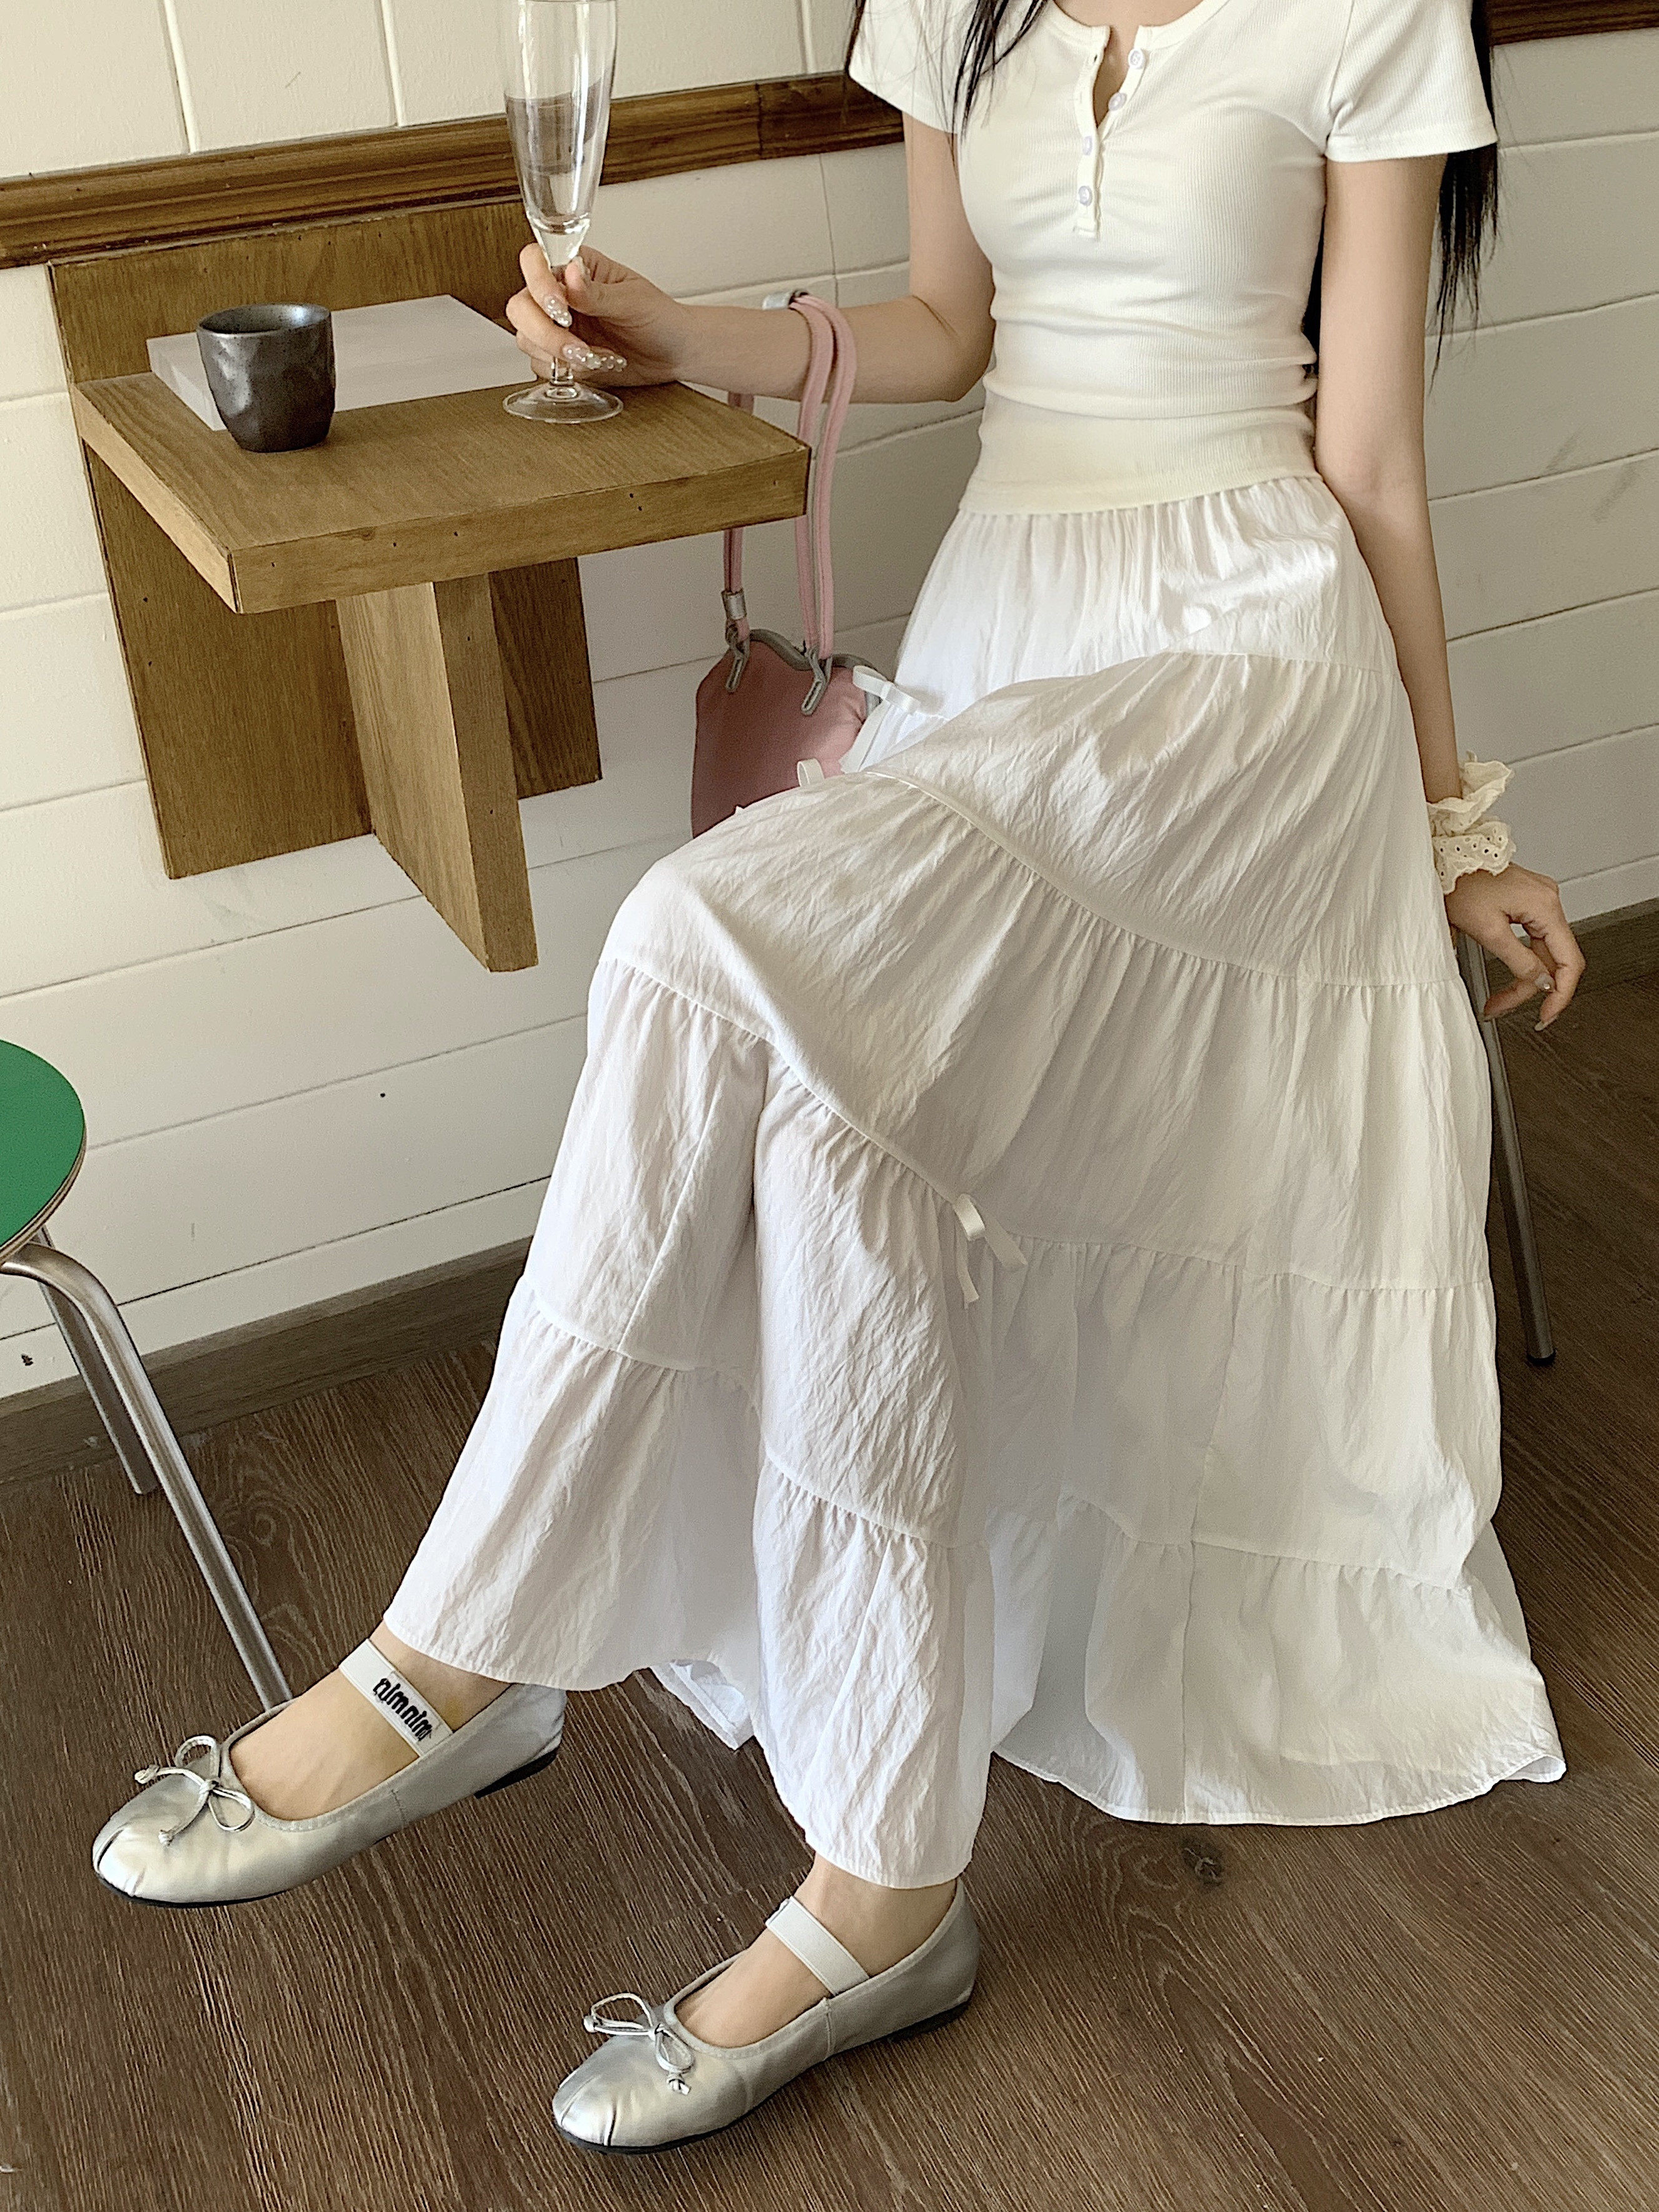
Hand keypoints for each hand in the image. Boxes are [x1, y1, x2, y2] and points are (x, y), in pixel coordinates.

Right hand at [506, 242, 688, 387]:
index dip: (539, 285)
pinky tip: (595, 365)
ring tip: (596, 357)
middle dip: (545, 332)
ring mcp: (557, 327)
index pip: (535, 263)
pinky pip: (542, 366)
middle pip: (521, 307)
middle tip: (577, 346)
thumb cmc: (659, 318)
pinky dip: (566, 371)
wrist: (674, 353)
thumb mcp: (631, 300)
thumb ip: (596, 293)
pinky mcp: (561, 356)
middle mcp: (560, 295)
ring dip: (558, 355)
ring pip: (527, 339)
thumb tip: (572, 275)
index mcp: (575, 268)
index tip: (562, 308)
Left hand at [1444, 864, 1584, 1029]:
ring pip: (1541, 952)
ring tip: (1497, 999)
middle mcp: (1548, 900)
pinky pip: (1533, 939)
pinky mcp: (1527, 902)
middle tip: (1503, 1008)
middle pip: (1552, 960)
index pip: (1569, 961)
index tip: (1547, 1015)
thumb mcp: (1487, 930)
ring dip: (1522, 978)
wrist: (1445, 860)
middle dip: (1529, 989)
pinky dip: (1520, 960)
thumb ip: (1518, 960)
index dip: (1560, 994)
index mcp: (1545, 906)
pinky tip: (1507, 975)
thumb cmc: (1459, 882)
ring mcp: (1539, 900)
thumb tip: (1541, 982)